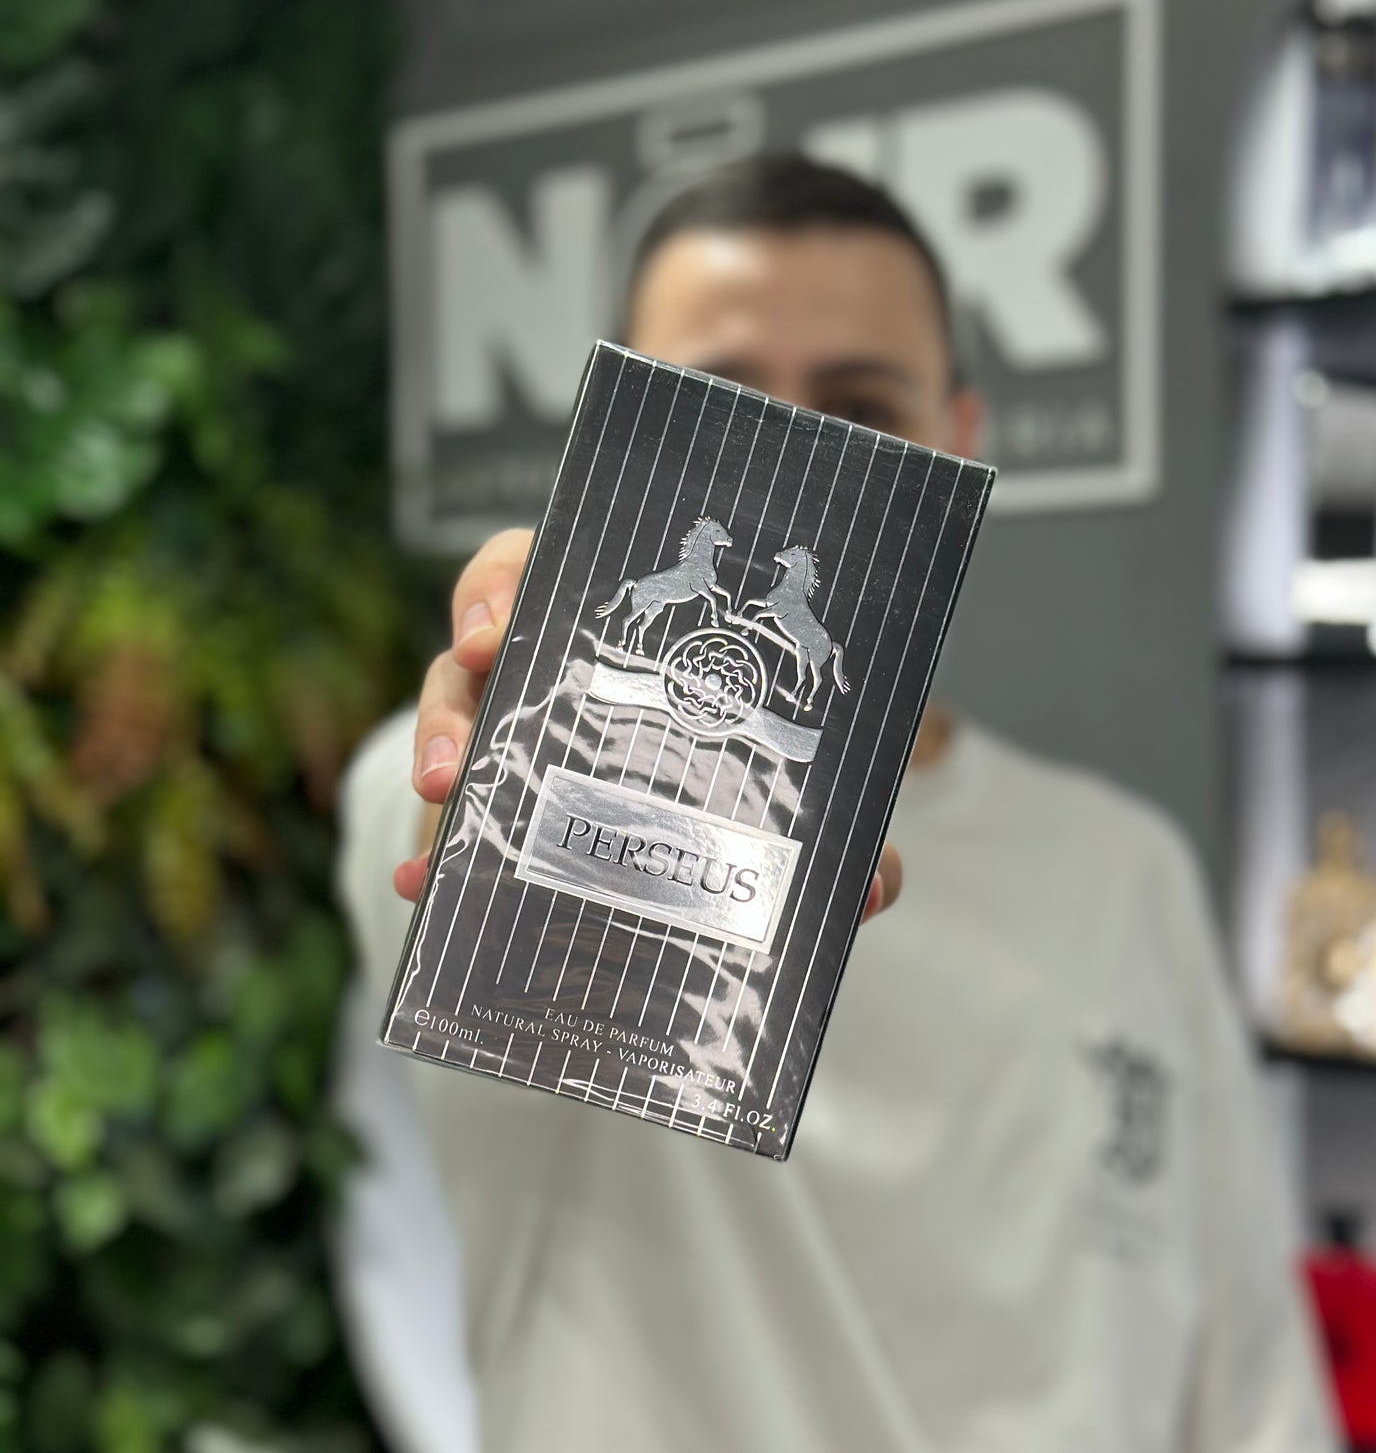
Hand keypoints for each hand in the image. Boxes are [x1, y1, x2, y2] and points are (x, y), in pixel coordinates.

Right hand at [393, 529, 902, 921]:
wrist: (671, 836)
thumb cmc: (730, 773)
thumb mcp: (767, 776)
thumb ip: (817, 819)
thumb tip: (877, 882)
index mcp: (605, 624)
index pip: (530, 569)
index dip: (502, 584)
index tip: (493, 624)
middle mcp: (542, 663)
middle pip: (477, 641)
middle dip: (463, 670)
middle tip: (470, 700)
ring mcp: (502, 729)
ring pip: (451, 716)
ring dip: (440, 749)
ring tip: (444, 795)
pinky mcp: (482, 801)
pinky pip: (442, 817)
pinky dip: (431, 852)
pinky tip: (421, 883)